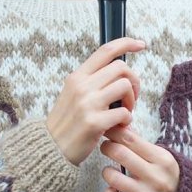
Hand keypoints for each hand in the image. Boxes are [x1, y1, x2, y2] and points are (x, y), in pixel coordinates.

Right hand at [46, 37, 144, 166]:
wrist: (50, 148)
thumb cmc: (66, 121)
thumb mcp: (72, 93)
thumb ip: (92, 81)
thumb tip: (117, 71)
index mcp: (78, 76)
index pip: (105, 50)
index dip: (126, 43)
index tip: (141, 44)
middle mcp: (82, 85)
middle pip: (121, 67)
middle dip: (133, 81)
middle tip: (132, 97)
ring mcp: (88, 103)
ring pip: (124, 86)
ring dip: (131, 100)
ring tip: (125, 112)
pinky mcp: (94, 122)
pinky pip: (124, 112)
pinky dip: (127, 119)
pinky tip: (119, 126)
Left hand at [100, 126, 179, 191]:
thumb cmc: (166, 174)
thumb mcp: (161, 155)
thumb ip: (140, 143)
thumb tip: (120, 127)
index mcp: (162, 159)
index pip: (131, 139)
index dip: (115, 132)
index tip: (108, 130)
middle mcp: (156, 177)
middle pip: (121, 154)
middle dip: (107, 147)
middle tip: (105, 146)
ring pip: (114, 178)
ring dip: (107, 172)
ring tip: (109, 170)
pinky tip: (113, 189)